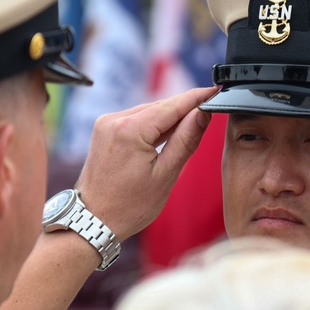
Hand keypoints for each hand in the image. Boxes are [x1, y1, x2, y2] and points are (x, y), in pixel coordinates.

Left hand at [76, 87, 214, 240]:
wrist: (94, 220)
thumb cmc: (128, 206)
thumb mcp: (166, 174)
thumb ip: (186, 139)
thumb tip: (203, 113)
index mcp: (130, 130)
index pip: (172, 105)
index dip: (196, 97)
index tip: (215, 89)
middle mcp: (114, 120)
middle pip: (160, 106)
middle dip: (184, 109)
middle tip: (209, 111)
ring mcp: (106, 124)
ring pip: (148, 112)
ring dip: (168, 118)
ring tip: (189, 128)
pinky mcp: (103, 130)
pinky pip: (135, 119)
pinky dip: (152, 124)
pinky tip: (165, 134)